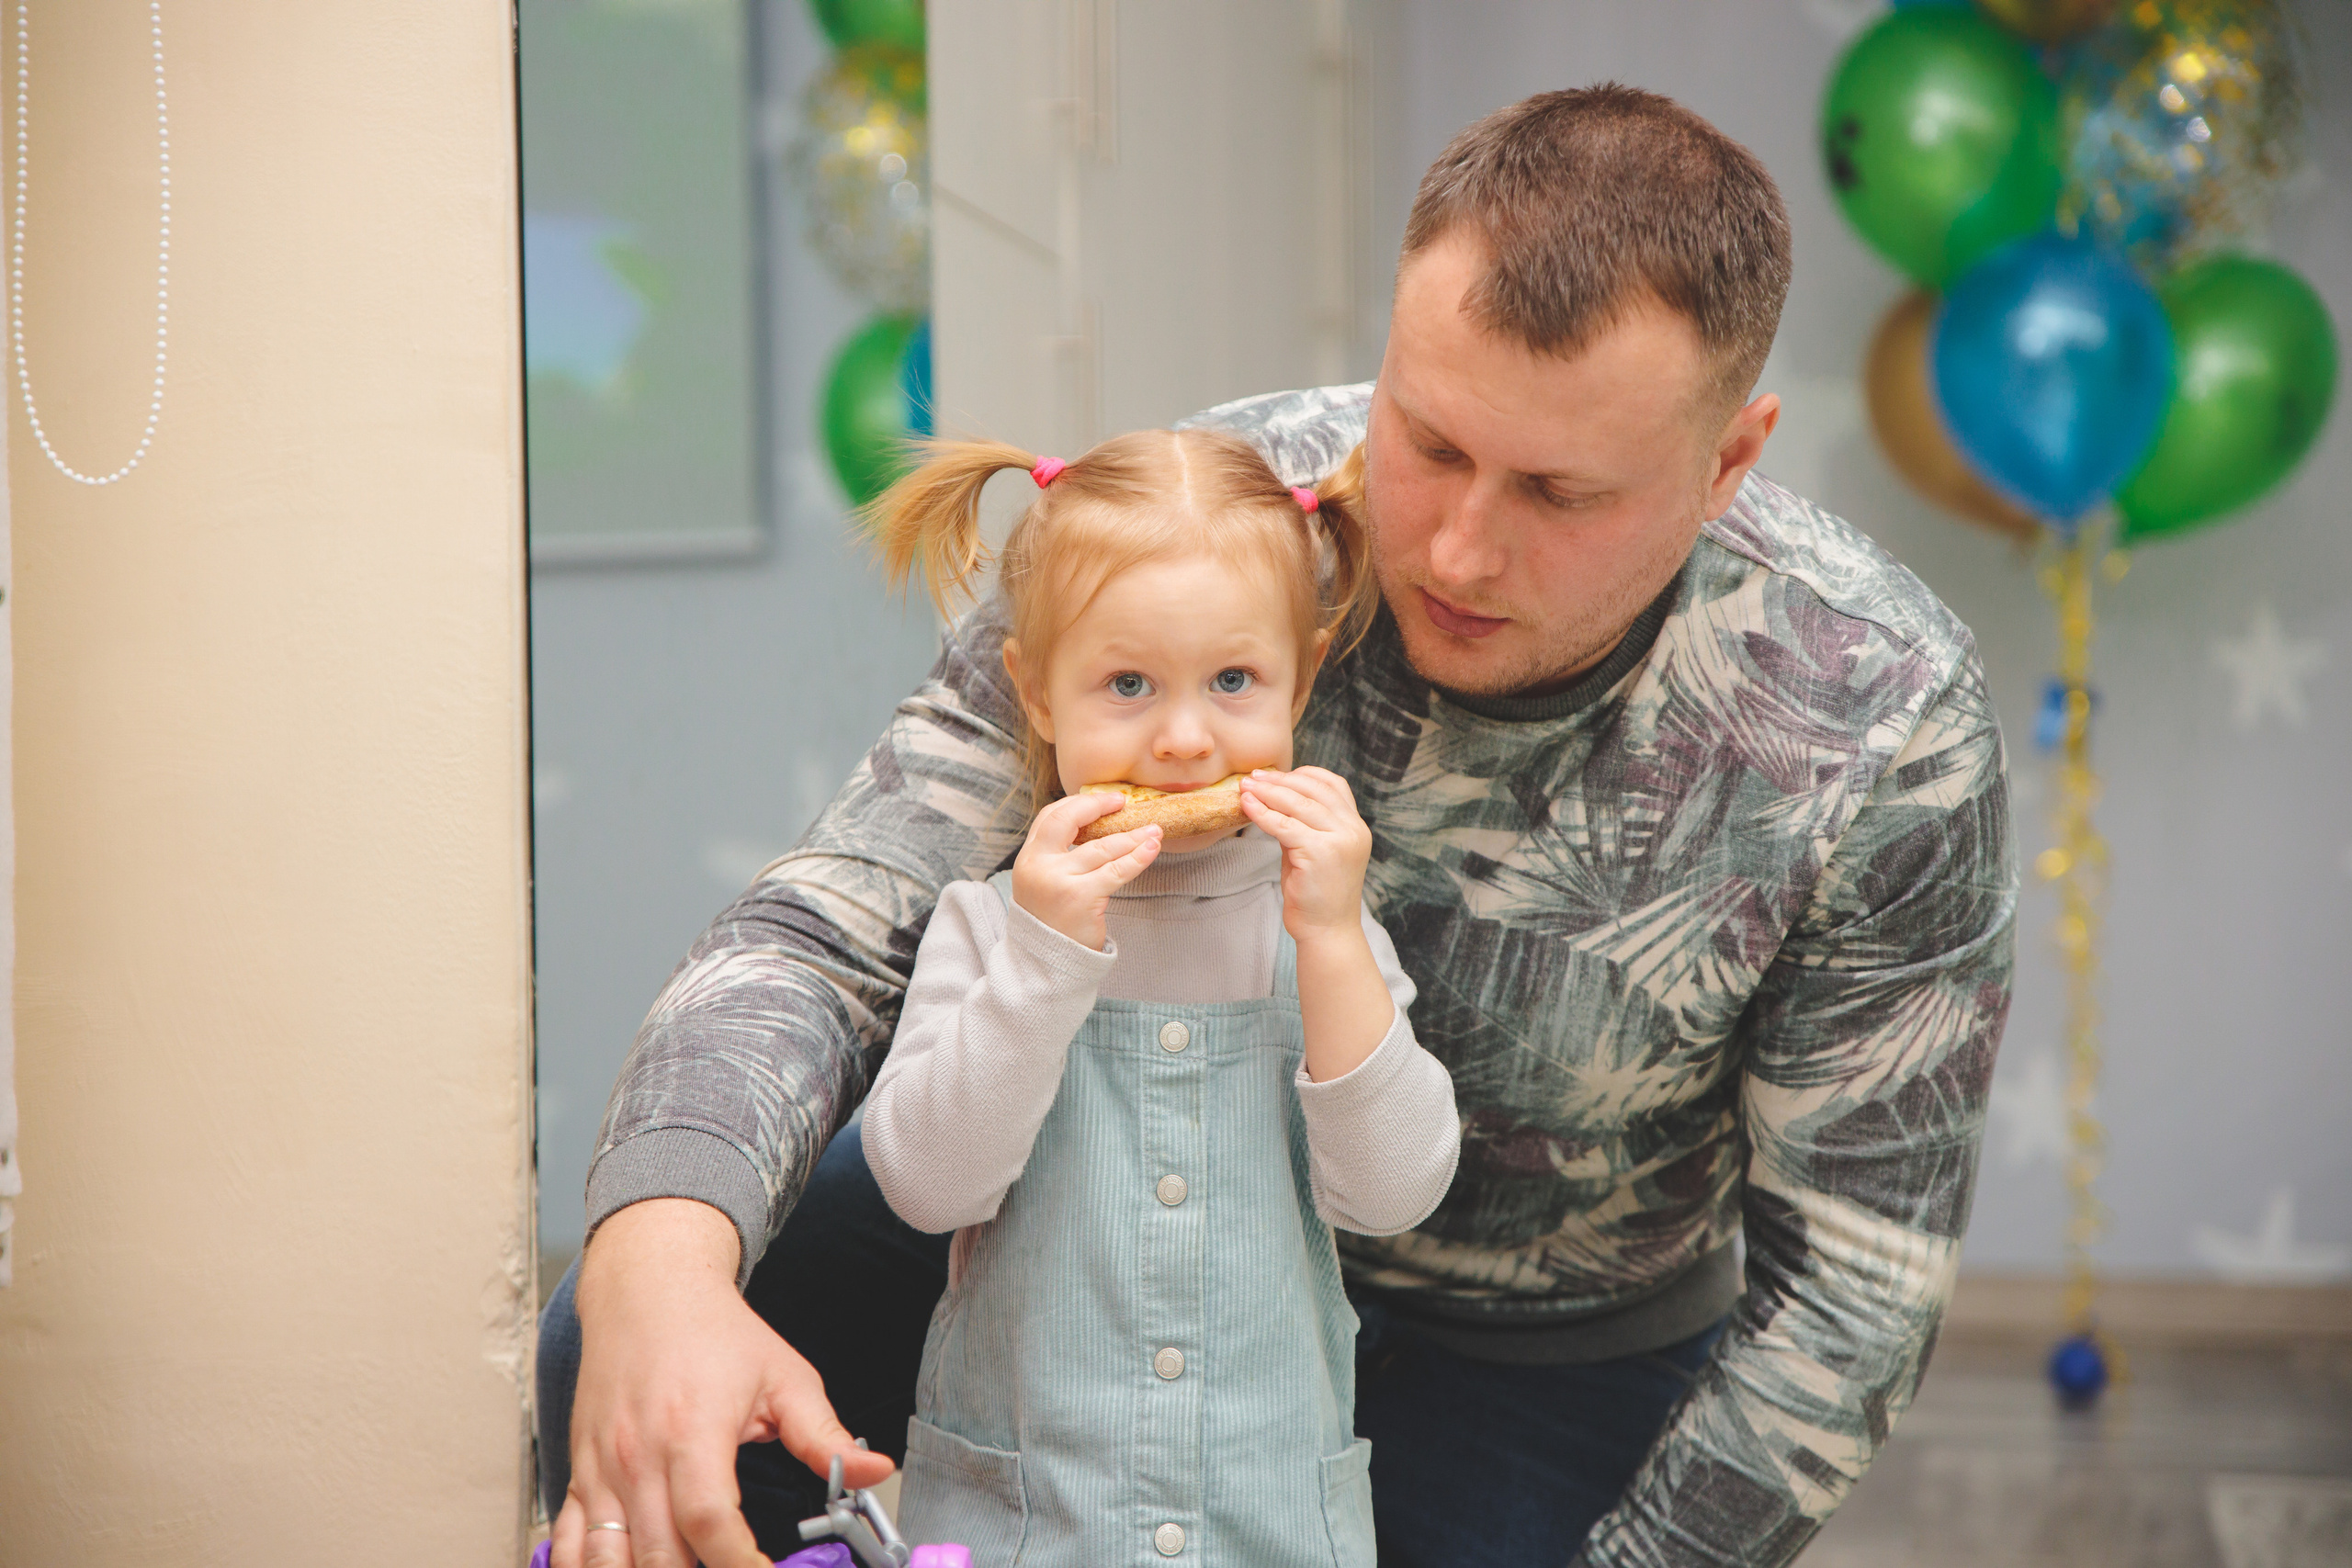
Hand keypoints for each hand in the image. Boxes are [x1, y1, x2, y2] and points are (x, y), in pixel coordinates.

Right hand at [553, 1199, 893, 1567]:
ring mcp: (600, 1471)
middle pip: (658, 1556)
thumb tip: (874, 1470)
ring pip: (604, 1562)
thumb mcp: (784, 1377)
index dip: (740, 1564)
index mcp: (691, 1433)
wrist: (645, 1289)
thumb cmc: (713, 1332)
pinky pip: (565, 1544)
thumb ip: (825, 1436)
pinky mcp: (577, 1475)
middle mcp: (637, 1458)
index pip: (710, 1523)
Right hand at [1010, 790, 1163, 948]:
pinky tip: (1152, 848)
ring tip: (1154, 830)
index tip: (1104, 800)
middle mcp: (1038, 866)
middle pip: (1068, 821)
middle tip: (1124, 802)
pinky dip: (1138, 857)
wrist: (1046, 963)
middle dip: (1098, 806)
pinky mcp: (1081, 899)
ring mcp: (1058, 882)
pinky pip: (1116, 871)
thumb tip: (1099, 825)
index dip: (1078, 804)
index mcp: (1027, 858)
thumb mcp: (1044, 882)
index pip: (1050, 817)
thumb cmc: (1053, 920)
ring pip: (1101, 848)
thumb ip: (1059, 856)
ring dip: (1132, 836)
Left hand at [1237, 767, 1371, 942]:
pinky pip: (1285, 825)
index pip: (1334, 785)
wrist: (1327, 931)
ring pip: (1298, 804)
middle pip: (1314, 790)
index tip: (1278, 774)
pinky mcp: (1319, 853)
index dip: (1305, 774)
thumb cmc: (1316, 893)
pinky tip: (1247, 807)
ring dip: (1268, 792)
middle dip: (1280, 780)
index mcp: (1356, 826)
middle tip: (1253, 777)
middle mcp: (1353, 830)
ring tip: (1245, 787)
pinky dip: (1263, 814)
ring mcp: (1339, 841)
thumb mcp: (1315, 850)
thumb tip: (1273, 798)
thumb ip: (1302, 824)